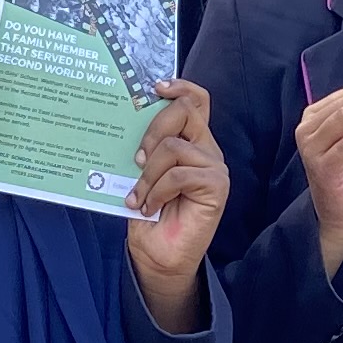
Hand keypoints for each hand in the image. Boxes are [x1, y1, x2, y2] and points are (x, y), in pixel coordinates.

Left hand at [125, 81, 226, 325]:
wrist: (156, 255)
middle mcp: (206, 149)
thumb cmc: (148, 213)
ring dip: (148, 174)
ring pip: (175, 146)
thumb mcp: (140, 172)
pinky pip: (179, 174)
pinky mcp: (217, 186)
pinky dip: (157, 190)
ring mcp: (214, 167)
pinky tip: (149, 207)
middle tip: (136, 159)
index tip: (155, 88)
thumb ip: (145, 146)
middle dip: (153, 128)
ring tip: (139, 196)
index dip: (180, 87)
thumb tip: (125, 118)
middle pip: (186, 111)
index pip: (197, 100)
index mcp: (190, 141)